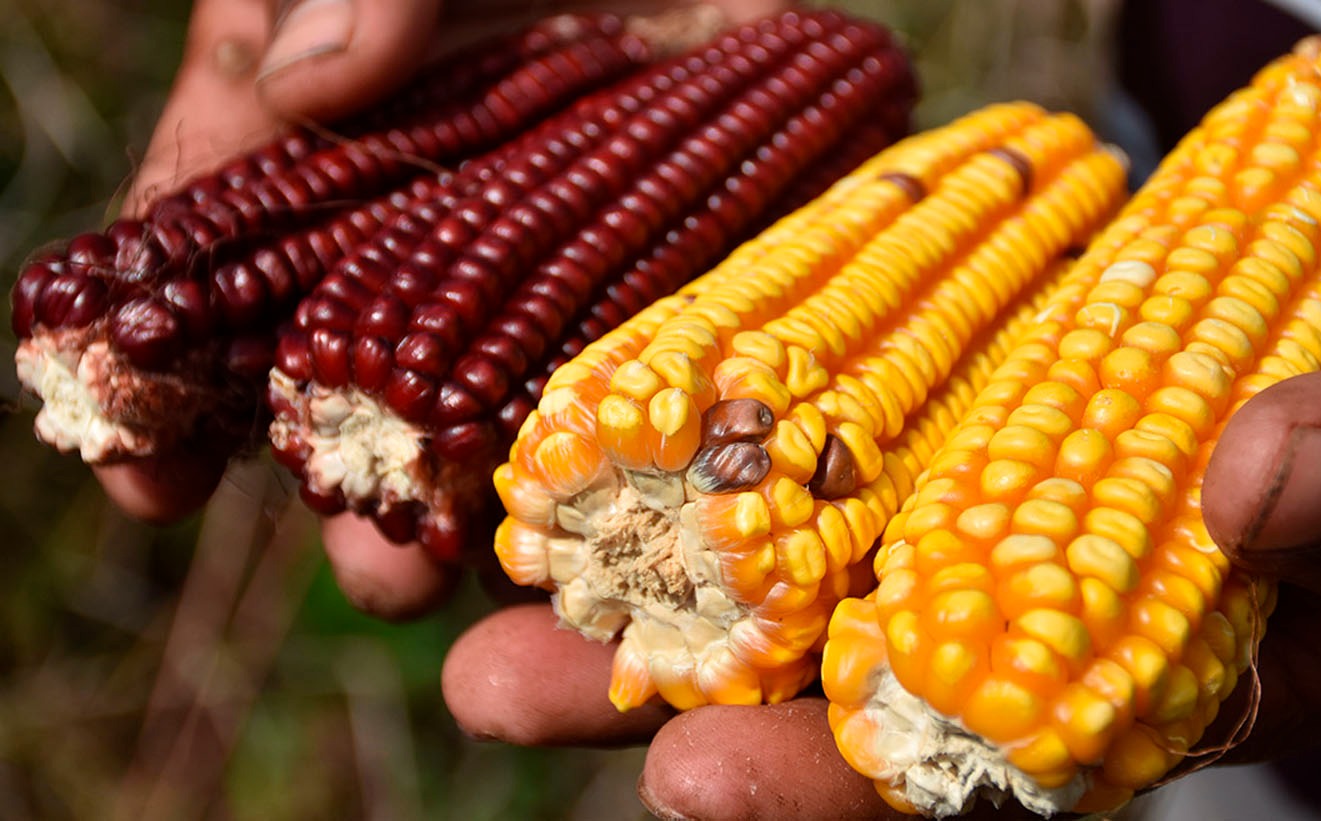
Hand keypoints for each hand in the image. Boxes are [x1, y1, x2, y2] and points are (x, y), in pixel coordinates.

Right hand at [95, 0, 788, 619]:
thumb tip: (304, 90)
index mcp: (324, 131)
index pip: (211, 260)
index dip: (167, 380)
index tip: (145, 480)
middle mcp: (421, 218)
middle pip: (354, 374)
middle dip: (354, 483)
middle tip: (372, 563)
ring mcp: (543, 259)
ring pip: (485, 406)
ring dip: (481, 504)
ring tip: (491, 585)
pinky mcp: (662, 280)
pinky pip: (627, 381)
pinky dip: (615, 451)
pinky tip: (611, 522)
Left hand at [441, 157, 1320, 818]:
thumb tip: (1259, 488)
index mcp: (1158, 670)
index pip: (975, 766)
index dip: (839, 787)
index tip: (699, 787)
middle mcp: (1048, 584)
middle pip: (837, 665)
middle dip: (672, 686)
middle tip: (502, 693)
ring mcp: (997, 466)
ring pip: (806, 524)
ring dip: (653, 542)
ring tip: (499, 556)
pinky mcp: (979, 355)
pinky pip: (840, 377)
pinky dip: (729, 394)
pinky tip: (605, 396)